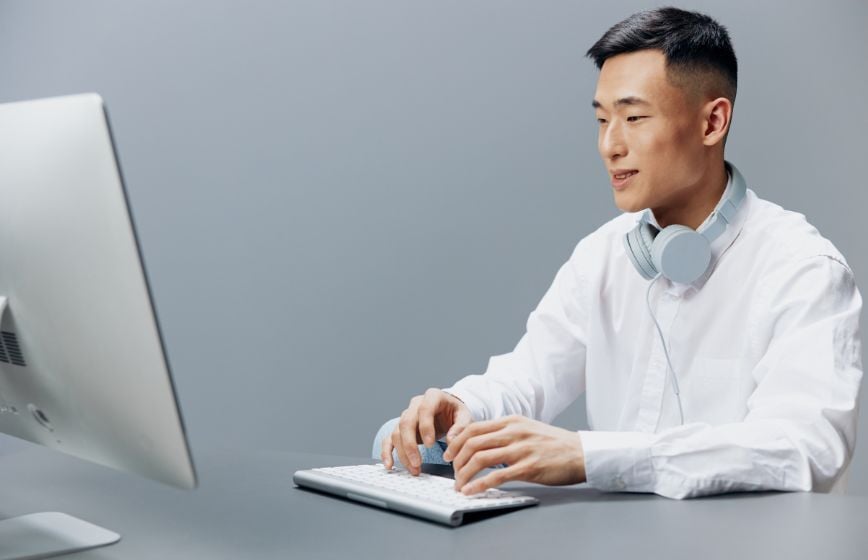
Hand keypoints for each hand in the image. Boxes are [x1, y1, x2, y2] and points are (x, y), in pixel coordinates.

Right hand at [381, 388, 472, 475]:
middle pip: (406, 422)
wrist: (449, 411)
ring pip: (397, 433)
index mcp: (433, 397)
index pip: (424, 409)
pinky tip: (389, 464)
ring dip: (402, 453)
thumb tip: (451, 441)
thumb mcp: (464, 416)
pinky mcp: (401, 429)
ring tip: (414, 469)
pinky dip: (387, 452)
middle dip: (410, 445)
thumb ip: (460, 427)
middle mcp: (416, 404)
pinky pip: (389, 439)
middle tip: (417, 462)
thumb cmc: (456, 413)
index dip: (425, 427)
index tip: (430, 445)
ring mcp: (406, 416)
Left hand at [441, 415, 585, 493]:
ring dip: (464, 474)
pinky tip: (471, 491)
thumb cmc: (553, 443)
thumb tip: (480, 443)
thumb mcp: (527, 429)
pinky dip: (479, 485)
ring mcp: (521, 449)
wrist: (580, 452)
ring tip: (459, 485)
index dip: (456, 442)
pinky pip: (496, 476)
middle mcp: (513, 432)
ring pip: (480, 459)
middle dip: (456, 459)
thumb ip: (505, 432)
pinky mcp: (528, 467)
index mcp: (511, 421)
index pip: (473, 428)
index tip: (448, 454)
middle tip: (452, 472)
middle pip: (472, 442)